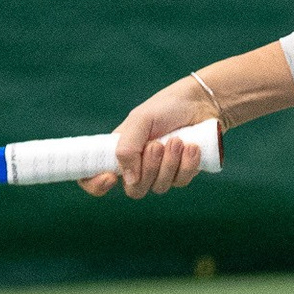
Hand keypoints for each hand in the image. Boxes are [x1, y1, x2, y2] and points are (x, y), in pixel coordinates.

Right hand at [81, 79, 211, 198]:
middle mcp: (137, 167)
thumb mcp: (140, 120)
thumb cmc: (165, 108)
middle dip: (148, 168)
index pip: (94, 179)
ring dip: (169, 163)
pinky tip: (192, 147)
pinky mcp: (181, 174)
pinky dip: (186, 164)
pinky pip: (180, 182)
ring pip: (159, 188)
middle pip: (134, 190)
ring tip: (178, 140)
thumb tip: (128, 180)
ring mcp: (160, 173)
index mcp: (119, 153)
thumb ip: (127, 148)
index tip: (109, 178)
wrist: (199, 103)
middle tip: (157, 144)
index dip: (95, 185)